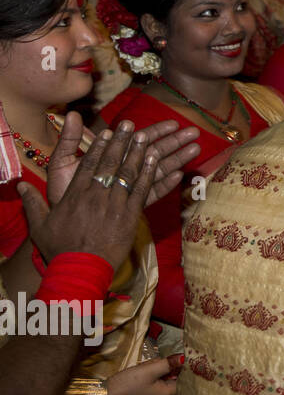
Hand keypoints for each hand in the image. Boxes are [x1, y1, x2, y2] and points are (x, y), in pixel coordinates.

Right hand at [19, 121, 157, 264]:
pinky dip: (149, 175)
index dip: (98, 147)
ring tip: (145, 136)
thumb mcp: (40, 225)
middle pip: (110, 164)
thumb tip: (19, 185)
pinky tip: (154, 161)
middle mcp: (95, 196)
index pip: (88, 165)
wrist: (80, 269)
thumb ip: (32, 202)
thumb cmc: (59, 249)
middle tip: (129, 125)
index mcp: (74, 195)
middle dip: (120, 142)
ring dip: (137, 153)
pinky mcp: (130, 217)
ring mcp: (114, 206)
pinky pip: (142, 191)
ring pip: (127, 174)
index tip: (106, 133)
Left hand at [46, 114, 200, 207]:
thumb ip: (69, 140)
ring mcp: (129, 187)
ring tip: (195, 149)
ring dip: (177, 159)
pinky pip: (150, 193)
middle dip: (174, 141)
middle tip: (194, 131)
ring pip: (157, 170)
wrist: (60, 223)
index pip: (137, 140)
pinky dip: (165, 185)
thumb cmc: (60, 191)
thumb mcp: (60, 162)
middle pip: (153, 152)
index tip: (173, 123)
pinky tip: (179, 176)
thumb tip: (72, 115)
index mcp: (111, 157)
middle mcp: (123, 170)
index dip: (156, 130)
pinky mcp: (131, 205)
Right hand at [105, 356, 179, 394]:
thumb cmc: (127, 384)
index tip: (172, 359)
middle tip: (155, 364)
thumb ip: (168, 364)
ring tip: (147, 368)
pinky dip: (154, 381)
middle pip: (175, 382)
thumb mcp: (148, 370)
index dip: (181, 368)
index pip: (184, 380)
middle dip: (168, 370)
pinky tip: (143, 375)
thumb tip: (184, 357)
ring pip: (165, 384)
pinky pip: (157, 390)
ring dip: (159, 374)